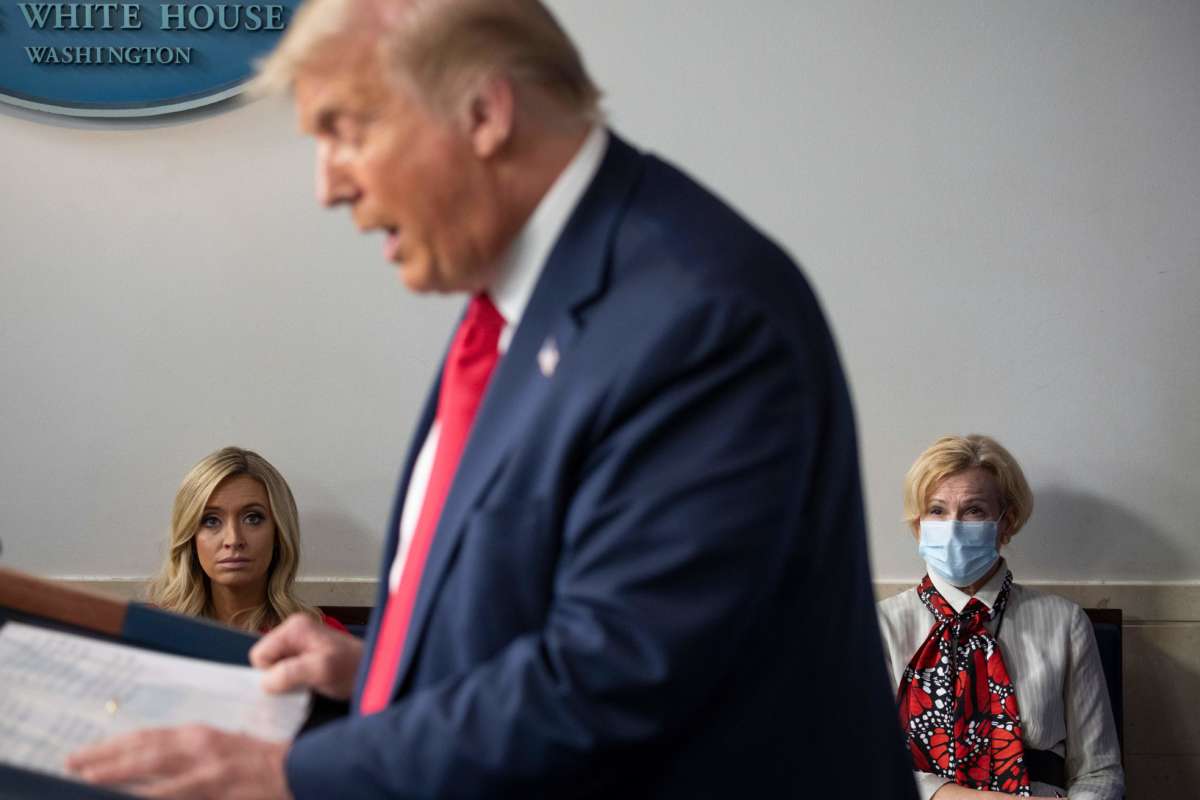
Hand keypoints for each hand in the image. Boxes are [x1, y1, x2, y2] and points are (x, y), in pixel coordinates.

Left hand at [67, 725, 289, 798]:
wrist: (302, 772)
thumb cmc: (261, 761)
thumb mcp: (223, 747)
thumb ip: (189, 753)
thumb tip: (149, 761)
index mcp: (201, 736)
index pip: (147, 739)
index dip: (112, 746)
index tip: (83, 753)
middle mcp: (200, 751)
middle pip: (143, 754)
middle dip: (104, 759)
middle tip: (70, 763)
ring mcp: (208, 776)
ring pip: (154, 779)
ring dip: (120, 778)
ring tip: (87, 780)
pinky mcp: (217, 795)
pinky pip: (176, 798)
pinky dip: (152, 798)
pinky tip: (134, 799)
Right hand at [250, 612, 362, 698]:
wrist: (375, 672)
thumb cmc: (353, 668)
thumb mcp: (322, 670)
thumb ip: (291, 672)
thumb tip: (264, 682)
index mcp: (294, 627)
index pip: (259, 654)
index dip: (271, 672)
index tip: (294, 679)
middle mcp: (293, 632)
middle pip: (265, 662)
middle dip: (278, 677)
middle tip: (303, 682)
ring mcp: (299, 644)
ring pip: (273, 670)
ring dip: (287, 682)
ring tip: (309, 683)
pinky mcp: (304, 658)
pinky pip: (284, 673)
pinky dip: (293, 684)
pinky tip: (310, 685)